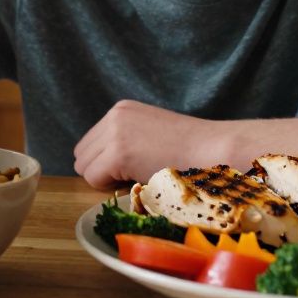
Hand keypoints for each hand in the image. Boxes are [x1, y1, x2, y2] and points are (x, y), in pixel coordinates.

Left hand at [73, 100, 221, 187]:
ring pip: (84, 168)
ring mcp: (115, 133)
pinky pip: (93, 179)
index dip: (106, 162)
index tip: (133, 167)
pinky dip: (110, 187)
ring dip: (106, 179)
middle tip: (133, 175)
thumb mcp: (151, 134)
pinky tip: (137, 179)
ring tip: (137, 176)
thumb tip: (100, 165)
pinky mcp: (119, 153)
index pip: (90, 143)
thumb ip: (126, 141)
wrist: (215, 150)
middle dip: (102, 170)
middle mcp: (114, 116)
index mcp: (122, 110)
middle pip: (82, 155)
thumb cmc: (190, 150)